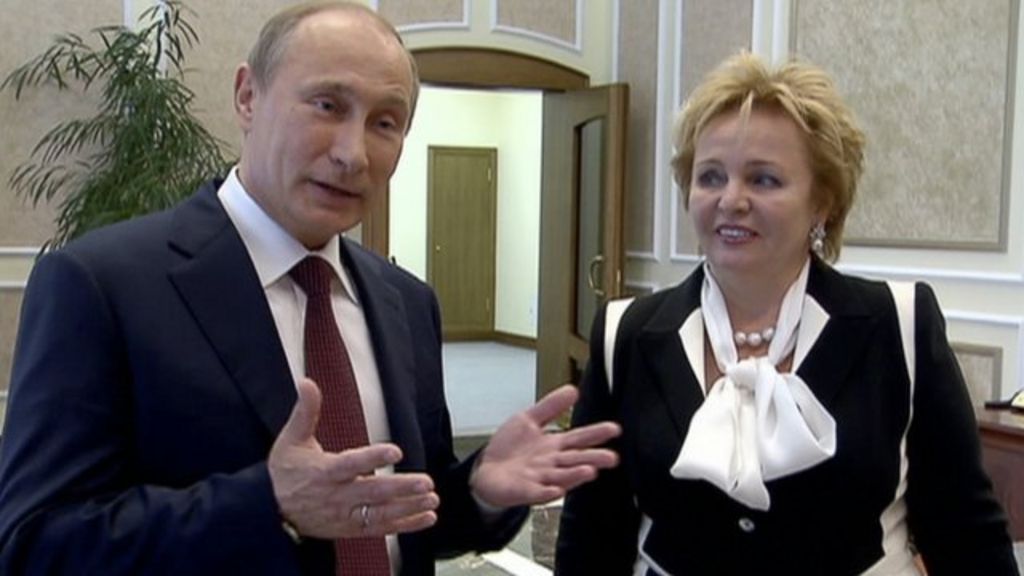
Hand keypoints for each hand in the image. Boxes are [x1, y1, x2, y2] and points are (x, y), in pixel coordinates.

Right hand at [268, 378, 439, 538]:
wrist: (269, 510)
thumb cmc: (285, 471)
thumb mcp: (291, 438)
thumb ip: (305, 411)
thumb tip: (306, 382)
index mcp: (323, 471)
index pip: (351, 464)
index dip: (373, 458)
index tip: (396, 451)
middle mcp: (336, 495)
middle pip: (372, 492)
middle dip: (401, 488)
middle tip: (426, 482)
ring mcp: (344, 515)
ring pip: (379, 514)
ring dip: (408, 508)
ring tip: (431, 500)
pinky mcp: (350, 529)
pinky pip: (380, 529)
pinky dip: (405, 525)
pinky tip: (426, 518)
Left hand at [470, 384, 620, 507]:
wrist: (486, 471)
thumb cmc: (510, 449)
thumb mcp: (528, 419)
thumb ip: (551, 406)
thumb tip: (572, 390)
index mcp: (554, 446)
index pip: (579, 438)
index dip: (596, 434)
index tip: (614, 429)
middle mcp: (552, 463)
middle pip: (576, 459)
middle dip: (594, 458)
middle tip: (612, 457)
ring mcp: (540, 478)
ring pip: (561, 476)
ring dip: (575, 475)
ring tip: (590, 471)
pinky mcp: (524, 491)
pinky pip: (537, 493)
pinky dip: (547, 492)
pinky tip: (556, 490)